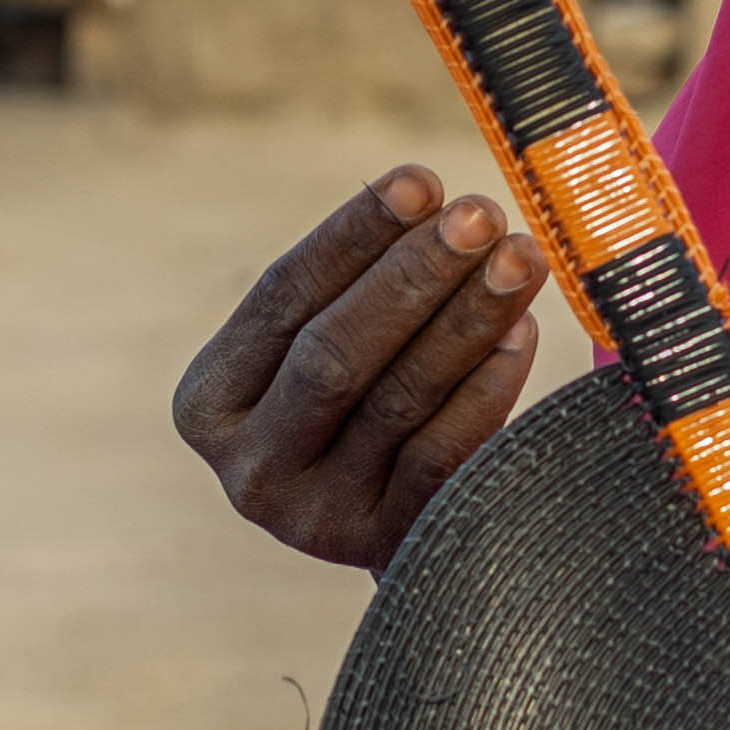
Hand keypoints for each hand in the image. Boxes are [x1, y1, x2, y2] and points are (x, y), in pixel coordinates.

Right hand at [173, 168, 548, 570]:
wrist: (406, 542)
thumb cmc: (364, 408)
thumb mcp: (329, 351)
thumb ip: (357, 286)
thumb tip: (426, 195)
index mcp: (209, 403)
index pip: (280, 299)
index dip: (352, 235)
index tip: (421, 181)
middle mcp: (250, 468)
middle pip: (332, 354)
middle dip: (413, 275)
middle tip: (479, 215)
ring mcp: (315, 519)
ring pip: (396, 399)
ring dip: (464, 319)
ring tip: (517, 259)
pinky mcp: (385, 548)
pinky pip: (442, 454)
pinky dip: (485, 386)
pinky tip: (520, 332)